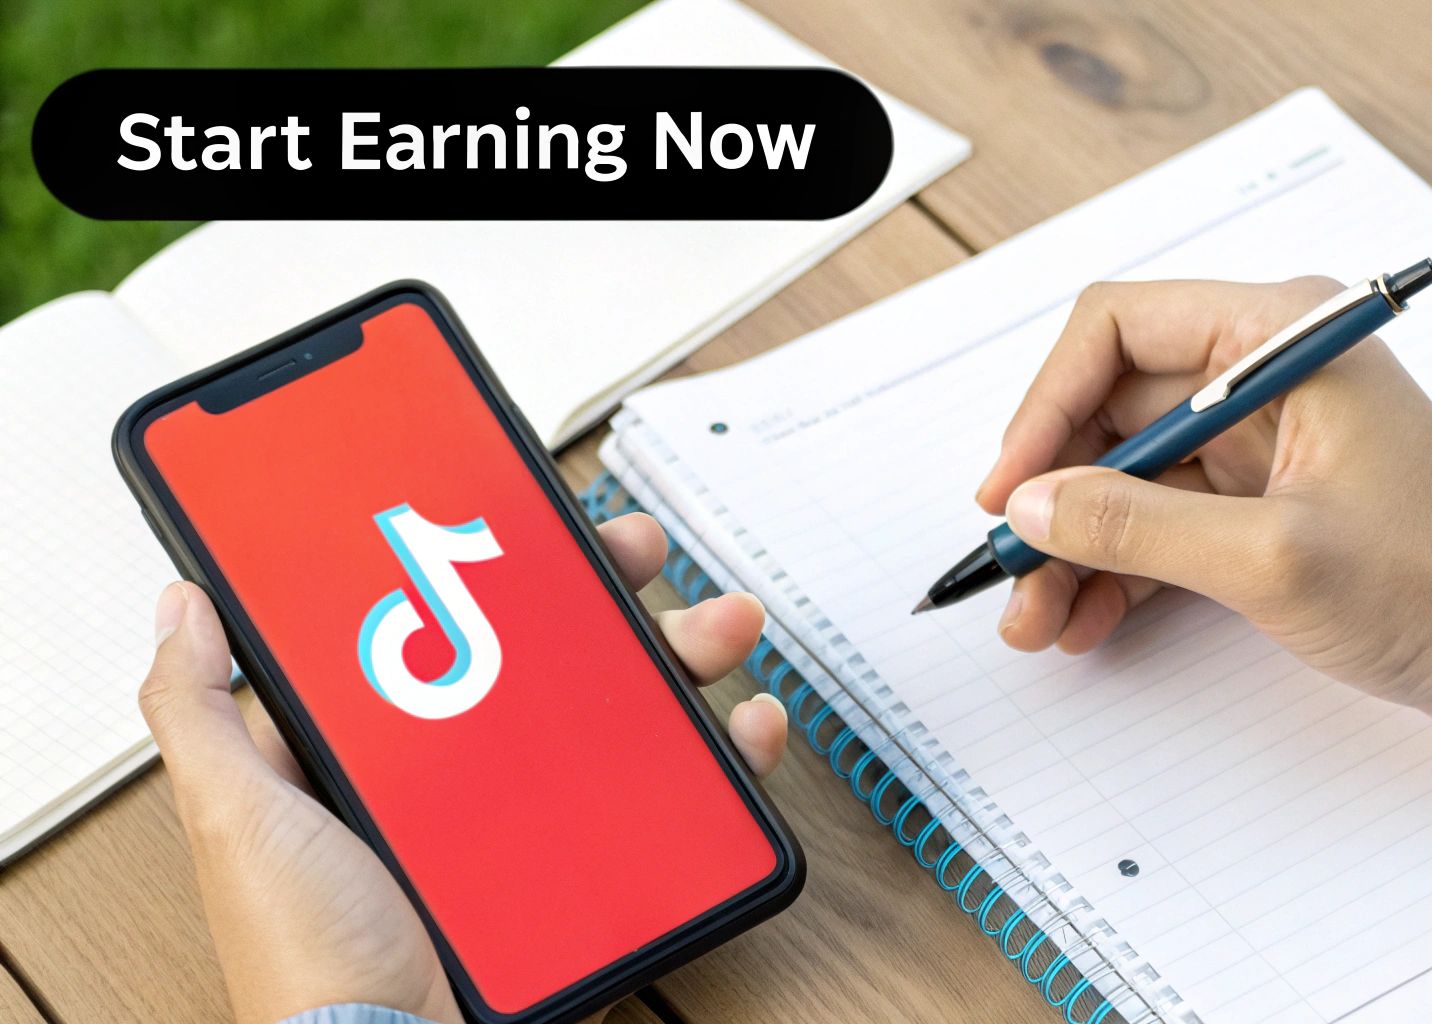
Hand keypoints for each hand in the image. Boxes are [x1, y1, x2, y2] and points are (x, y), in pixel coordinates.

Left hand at [139, 513, 785, 1023]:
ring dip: (679, 653)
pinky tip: (739, 727)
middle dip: (604, 590)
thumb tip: (183, 606)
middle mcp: (462, 784)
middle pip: (549, 658)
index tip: (524, 521)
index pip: (442, 631)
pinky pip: (667, 802)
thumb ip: (200, 713)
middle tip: (631, 550)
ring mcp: (533, 829)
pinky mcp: (591, 877)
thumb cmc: (310, 968)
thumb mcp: (238, 823)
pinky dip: (721, 758)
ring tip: (713, 625)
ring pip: (621, 715)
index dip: (490, 569)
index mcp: (379, 759)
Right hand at [976, 277, 1431, 794]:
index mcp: (1281, 338)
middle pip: (1109, 409)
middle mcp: (1265, 372)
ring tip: (1036, 621)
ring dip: (1074, 544)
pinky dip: (1117, 567)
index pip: (1116, 330)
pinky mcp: (1262, 500)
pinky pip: (1159, 520)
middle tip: (1010, 572)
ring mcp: (1263, 440)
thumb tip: (1033, 504)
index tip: (1011, 490)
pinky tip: (1086, 622)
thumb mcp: (1271, 557)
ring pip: (1125, 474)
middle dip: (1053, 496)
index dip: (1045, 406)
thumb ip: (1138, 524)